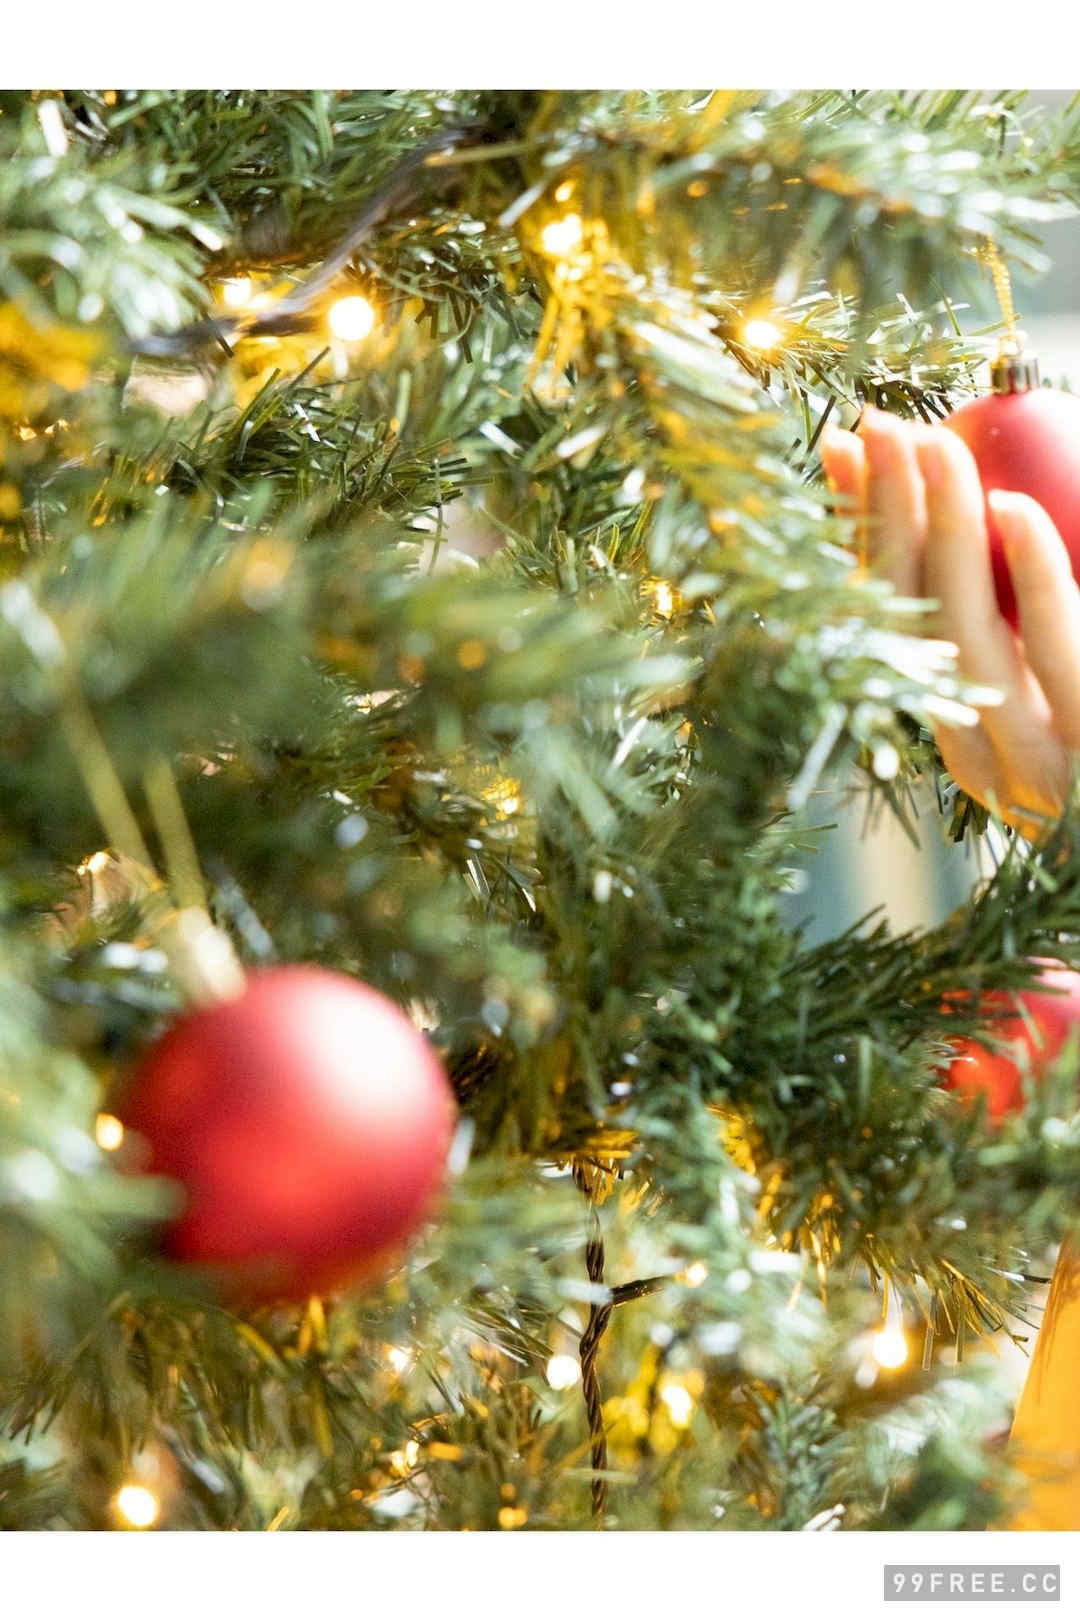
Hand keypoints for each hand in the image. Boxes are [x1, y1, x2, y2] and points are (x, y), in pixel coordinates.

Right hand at [820, 406, 1079, 836]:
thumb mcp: (1041, 670)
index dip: (857, 531)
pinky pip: (1052, 649)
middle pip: (905, 620)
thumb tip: (946, 494)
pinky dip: (1029, 572)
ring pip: (961, 633)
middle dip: (886, 516)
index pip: (880, 619)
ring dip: (942, 529)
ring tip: (936, 446)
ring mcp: (1032, 760)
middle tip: (882, 428)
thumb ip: (993, 597)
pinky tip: (1014, 508)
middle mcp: (973, 756)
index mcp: (949, 732)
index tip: (842, 447)